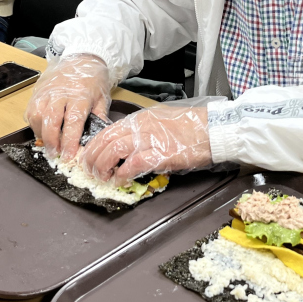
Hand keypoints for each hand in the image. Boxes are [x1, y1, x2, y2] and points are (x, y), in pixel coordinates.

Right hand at [24, 55, 110, 159]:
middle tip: (54, 154)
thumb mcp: (102, 97)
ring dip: (40, 133)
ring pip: (36, 115)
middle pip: (50, 120)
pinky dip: (33, 123)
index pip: (73, 121)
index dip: (69, 140)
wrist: (82, 57)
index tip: (69, 155)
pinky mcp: (37, 91)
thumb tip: (97, 139)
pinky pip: (30, 110)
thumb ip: (99, 118)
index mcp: (80, 95)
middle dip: (51, 141)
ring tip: (48, 144)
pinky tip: (41, 130)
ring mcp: (46, 91)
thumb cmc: (93, 79)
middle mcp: (60, 93)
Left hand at [81, 105, 211, 184]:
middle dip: (93, 159)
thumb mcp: (160, 122)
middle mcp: (141, 127)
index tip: (89, 158)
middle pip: (105, 142)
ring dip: (104, 167)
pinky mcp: (160, 155)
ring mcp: (150, 140)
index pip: (106, 131)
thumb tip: (127, 146)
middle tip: (91, 172)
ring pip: (114, 151)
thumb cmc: (191, 127)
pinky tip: (120, 181)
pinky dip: (122, 175)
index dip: (93, 147)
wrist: (213, 129)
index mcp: (140, 119)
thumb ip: (142, 131)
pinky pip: (132, 165)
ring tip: (103, 177)